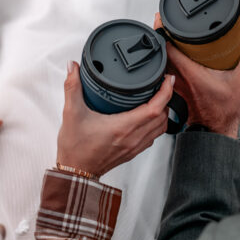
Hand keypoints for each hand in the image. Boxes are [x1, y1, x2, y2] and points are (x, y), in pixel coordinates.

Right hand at [56, 62, 175, 176]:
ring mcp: (134, 146)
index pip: (155, 108)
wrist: (75, 172)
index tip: (168, 80)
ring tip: (157, 99)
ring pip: (161, 128)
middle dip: (167, 99)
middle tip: (162, 84)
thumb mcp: (71, 113)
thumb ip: (72, 87)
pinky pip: (153, 137)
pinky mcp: (132, 152)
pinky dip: (155, 125)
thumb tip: (72, 67)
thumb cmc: (75, 148)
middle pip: (163, 117)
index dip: (166, 92)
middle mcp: (133, 138)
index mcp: (123, 127)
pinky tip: (146, 117)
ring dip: (163, 113)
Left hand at [154, 14, 239, 137]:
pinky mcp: (175, 90)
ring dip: (162, 46)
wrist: (218, 130)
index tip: (163, 16)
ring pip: (162, 61)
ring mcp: (175, 85)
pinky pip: (166, 70)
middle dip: (160, 33)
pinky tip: (172, 51)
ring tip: (167, 30)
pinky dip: (167, 59)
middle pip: (161, 51)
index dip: (162, 30)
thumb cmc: (227, 109)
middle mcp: (178, 78)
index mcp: (190, 73)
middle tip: (164, 17)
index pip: (167, 47)